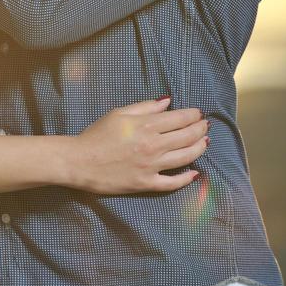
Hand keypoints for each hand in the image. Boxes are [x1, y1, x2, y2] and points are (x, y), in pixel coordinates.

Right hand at [69, 97, 207, 194]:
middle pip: (186, 137)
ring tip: (206, 142)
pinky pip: (172, 183)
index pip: (179, 118)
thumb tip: (167, 102)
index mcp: (145, 126)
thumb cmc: (96, 135)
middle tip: (206, 126)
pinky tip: (195, 173)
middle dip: (200, 129)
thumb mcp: (118, 114)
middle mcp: (153, 146)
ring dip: (199, 148)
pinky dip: (186, 178)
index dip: (193, 115)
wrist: (79, 161)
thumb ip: (145, 107)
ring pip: (185, 157)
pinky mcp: (146, 183)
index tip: (199, 113)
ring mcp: (151, 166)